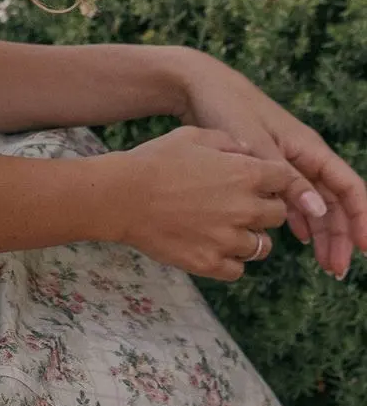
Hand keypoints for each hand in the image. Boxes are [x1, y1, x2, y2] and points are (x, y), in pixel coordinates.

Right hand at [112, 125, 307, 281]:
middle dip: (264, 209)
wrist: (120, 196)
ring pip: (262, 247)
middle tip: (240, 207)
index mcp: (246, 174)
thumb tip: (247, 151)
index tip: (259, 183)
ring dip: (250, 238)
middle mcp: (245, 208)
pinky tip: (214, 249)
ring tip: (227, 231)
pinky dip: (230, 262)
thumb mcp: (193, 136)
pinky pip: (237, 270)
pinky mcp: (209, 262)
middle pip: (278, 215)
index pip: (285, 180)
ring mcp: (228, 239)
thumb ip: (228, 142)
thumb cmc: (154, 161)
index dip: (274, 181)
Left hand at [173, 49, 366, 279]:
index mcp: (309, 149)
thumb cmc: (228, 109)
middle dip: (341, 236)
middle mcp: (304, 157)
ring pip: (316, 204)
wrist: (199, 87)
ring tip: (325, 265)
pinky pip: (294, 199)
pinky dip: (298, 220)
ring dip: (322, 234)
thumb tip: (318, 211)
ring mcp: (288, 163)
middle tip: (337, 271)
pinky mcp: (269, 169)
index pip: (348, 187)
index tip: (365, 248)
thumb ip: (285, 179)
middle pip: (335, 202)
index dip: (361, 218)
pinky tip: (298, 238)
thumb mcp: (256, 145)